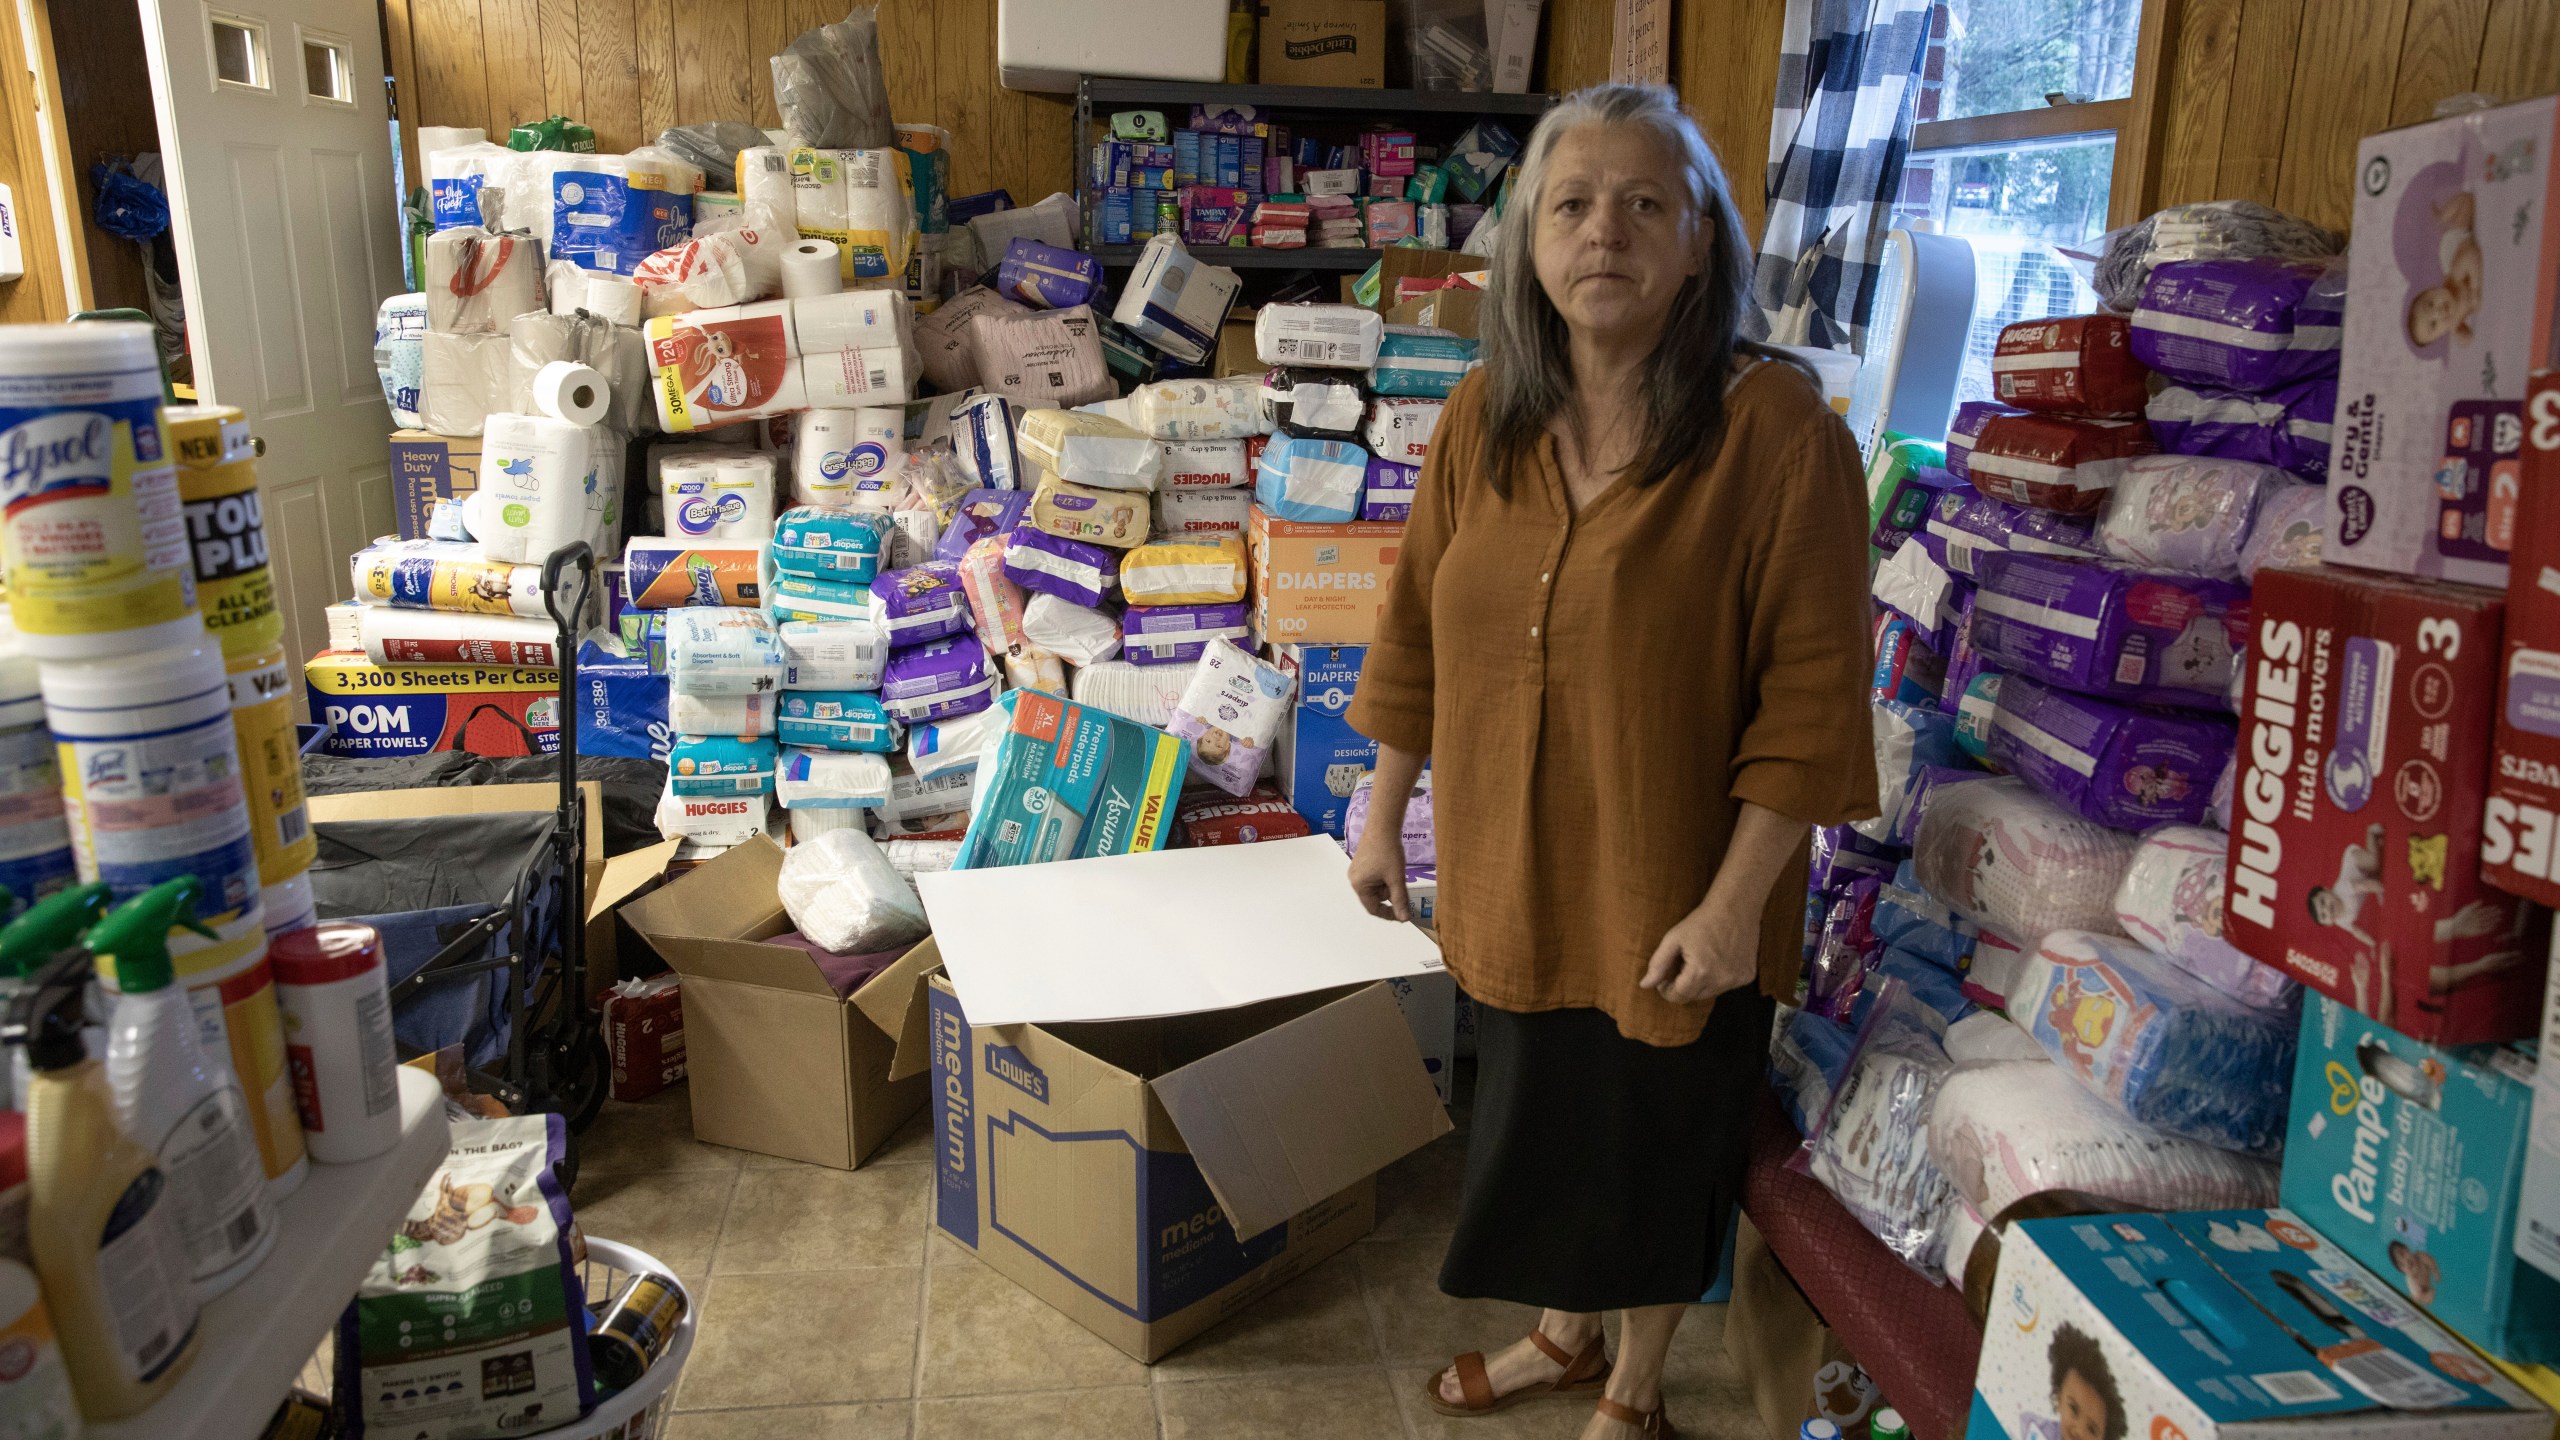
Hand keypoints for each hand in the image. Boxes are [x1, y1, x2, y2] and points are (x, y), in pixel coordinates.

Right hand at [1348, 824, 1410, 921]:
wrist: (1383, 825)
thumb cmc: (1388, 852)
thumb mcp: (1396, 878)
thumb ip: (1400, 900)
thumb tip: (1404, 919)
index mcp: (1359, 885)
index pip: (1373, 909)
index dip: (1388, 914)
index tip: (1402, 915)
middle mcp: (1354, 879)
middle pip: (1375, 897)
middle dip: (1389, 893)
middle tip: (1400, 883)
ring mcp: (1357, 871)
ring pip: (1376, 887)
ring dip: (1388, 884)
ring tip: (1396, 870)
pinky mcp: (1362, 863)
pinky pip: (1374, 877)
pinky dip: (1384, 877)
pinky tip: (1391, 866)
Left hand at [1639, 899, 1757, 1004]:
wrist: (1735, 907)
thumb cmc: (1701, 921)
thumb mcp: (1673, 939)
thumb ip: (1658, 964)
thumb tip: (1645, 985)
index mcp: (1700, 972)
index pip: (1678, 997)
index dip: (1667, 991)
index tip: (1664, 979)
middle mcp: (1720, 981)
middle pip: (1694, 997)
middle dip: (1684, 985)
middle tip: (1682, 964)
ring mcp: (1736, 980)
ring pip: (1711, 993)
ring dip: (1701, 983)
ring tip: (1700, 959)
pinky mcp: (1747, 976)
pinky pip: (1727, 985)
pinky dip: (1719, 978)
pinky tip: (1718, 959)